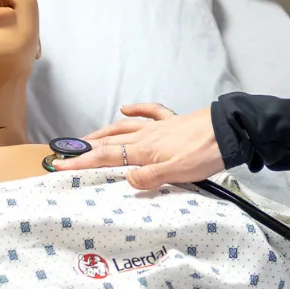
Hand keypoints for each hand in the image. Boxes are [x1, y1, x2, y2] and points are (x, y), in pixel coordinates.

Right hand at [52, 104, 224, 189]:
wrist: (230, 131)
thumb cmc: (205, 154)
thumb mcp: (178, 173)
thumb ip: (149, 178)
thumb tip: (126, 180)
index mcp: (144, 150)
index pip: (106, 157)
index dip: (81, 162)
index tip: (59, 165)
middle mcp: (146, 136)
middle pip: (109, 142)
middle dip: (85, 149)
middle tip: (66, 154)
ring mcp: (159, 126)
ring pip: (124, 126)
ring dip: (103, 132)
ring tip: (87, 138)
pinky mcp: (173, 121)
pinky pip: (150, 112)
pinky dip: (136, 109)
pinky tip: (126, 107)